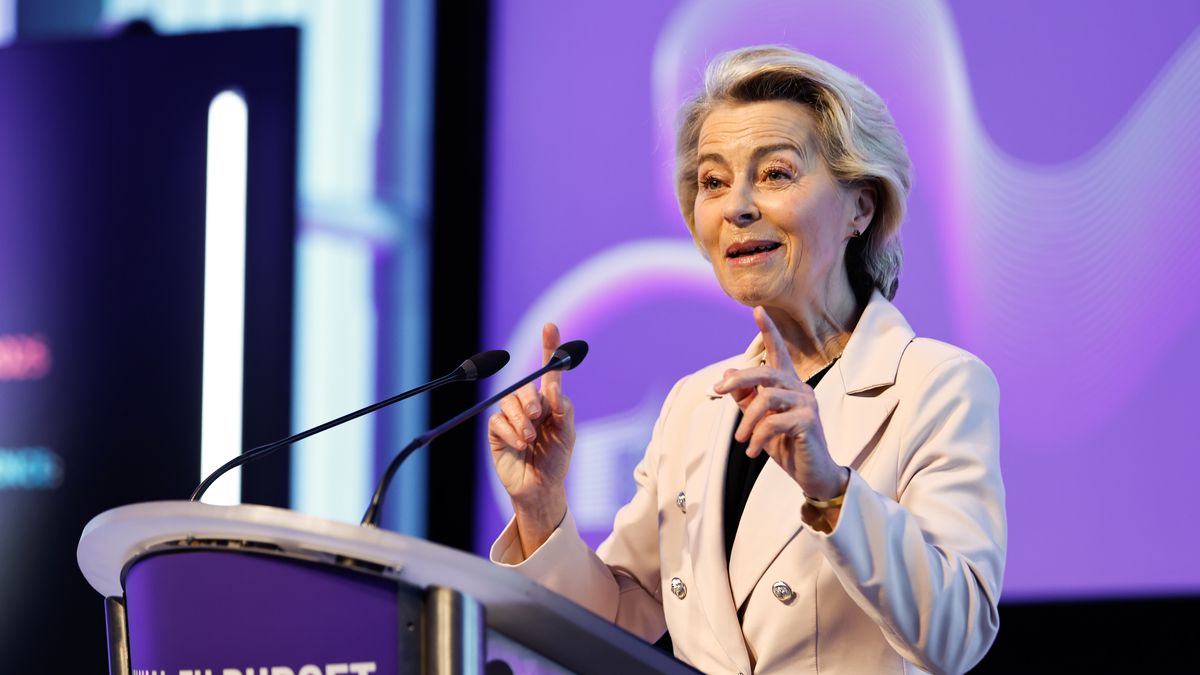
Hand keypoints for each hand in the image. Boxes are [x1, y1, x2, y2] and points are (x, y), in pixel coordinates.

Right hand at [488, 323, 575, 553]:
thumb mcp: (567, 436)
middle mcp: (529, 405)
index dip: (549, 347)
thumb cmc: (556, 461)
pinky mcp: (497, 430)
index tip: (550, 326)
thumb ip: (563, 410)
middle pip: (524, 386)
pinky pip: (498, 420)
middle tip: (538, 416)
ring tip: (530, 438)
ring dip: (521, 419)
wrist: (540, 488)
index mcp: (550, 402)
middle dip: (530, 399)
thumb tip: (553, 388)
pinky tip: (519, 444)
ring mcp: (512, 417)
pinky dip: (510, 432)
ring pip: (509, 401)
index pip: (548, 370)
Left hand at [713, 307, 848, 500]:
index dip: (768, 331)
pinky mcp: (808, 421)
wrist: (811, 472)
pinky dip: (758, 437)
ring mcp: (806, 403)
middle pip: (766, 372)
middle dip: (739, 379)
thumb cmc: (786, 444)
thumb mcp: (759, 420)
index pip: (779, 352)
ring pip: (767, 398)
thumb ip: (745, 397)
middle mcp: (800, 388)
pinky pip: (774, 422)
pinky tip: (753, 451)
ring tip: (741, 439)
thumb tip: (728, 372)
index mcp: (788, 385)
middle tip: (717, 390)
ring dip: (747, 420)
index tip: (757, 309)